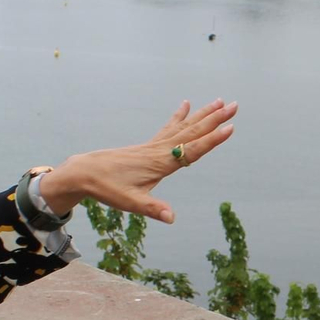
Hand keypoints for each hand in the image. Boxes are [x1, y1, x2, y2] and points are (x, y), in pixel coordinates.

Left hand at [41, 98, 237, 224]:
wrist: (83, 172)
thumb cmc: (107, 188)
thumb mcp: (130, 203)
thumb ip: (153, 209)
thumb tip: (172, 218)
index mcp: (160, 163)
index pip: (192, 150)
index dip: (212, 140)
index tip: (230, 127)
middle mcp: (160, 150)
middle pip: (192, 132)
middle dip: (215, 119)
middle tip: (235, 105)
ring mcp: (153, 146)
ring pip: (184, 126)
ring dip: (203, 114)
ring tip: (220, 101)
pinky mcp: (147, 146)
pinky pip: (169, 127)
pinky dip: (180, 116)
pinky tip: (186, 104)